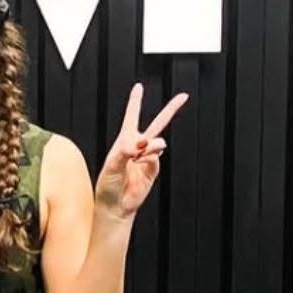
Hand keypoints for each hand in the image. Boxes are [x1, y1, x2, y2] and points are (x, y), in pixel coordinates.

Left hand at [95, 83, 187, 219]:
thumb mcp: (110, 166)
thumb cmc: (108, 186)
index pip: (131, 117)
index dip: (135, 102)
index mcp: (123, 141)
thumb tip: (138, 143)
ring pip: (158, 142)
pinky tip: (140, 164)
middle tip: (184, 96)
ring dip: (151, 145)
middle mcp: (137, 147)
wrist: (116, 206)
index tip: (139, 87)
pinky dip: (149, 159)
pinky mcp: (154, 168)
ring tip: (139, 152)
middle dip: (171, 110)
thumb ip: (123, 151)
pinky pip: (156, 158)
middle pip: (157, 124)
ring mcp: (147, 157)